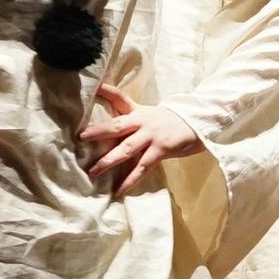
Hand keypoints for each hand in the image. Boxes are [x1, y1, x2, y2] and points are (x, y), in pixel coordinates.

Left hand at [79, 81, 202, 196]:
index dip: (108, 92)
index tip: (95, 88)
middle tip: (81, 137)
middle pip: (117, 126)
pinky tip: (119, 190)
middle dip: (98, 131)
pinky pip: (142, 168)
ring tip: (94, 171)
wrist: (197, 126)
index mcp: (139, 112)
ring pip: (127, 149)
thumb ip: (130, 112)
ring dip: (109, 160)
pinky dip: (130, 180)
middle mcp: (143, 122)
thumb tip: (110, 113)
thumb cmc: (170, 122)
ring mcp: (152, 137)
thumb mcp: (149, 113)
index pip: (121, 98)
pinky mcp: (161, 150)